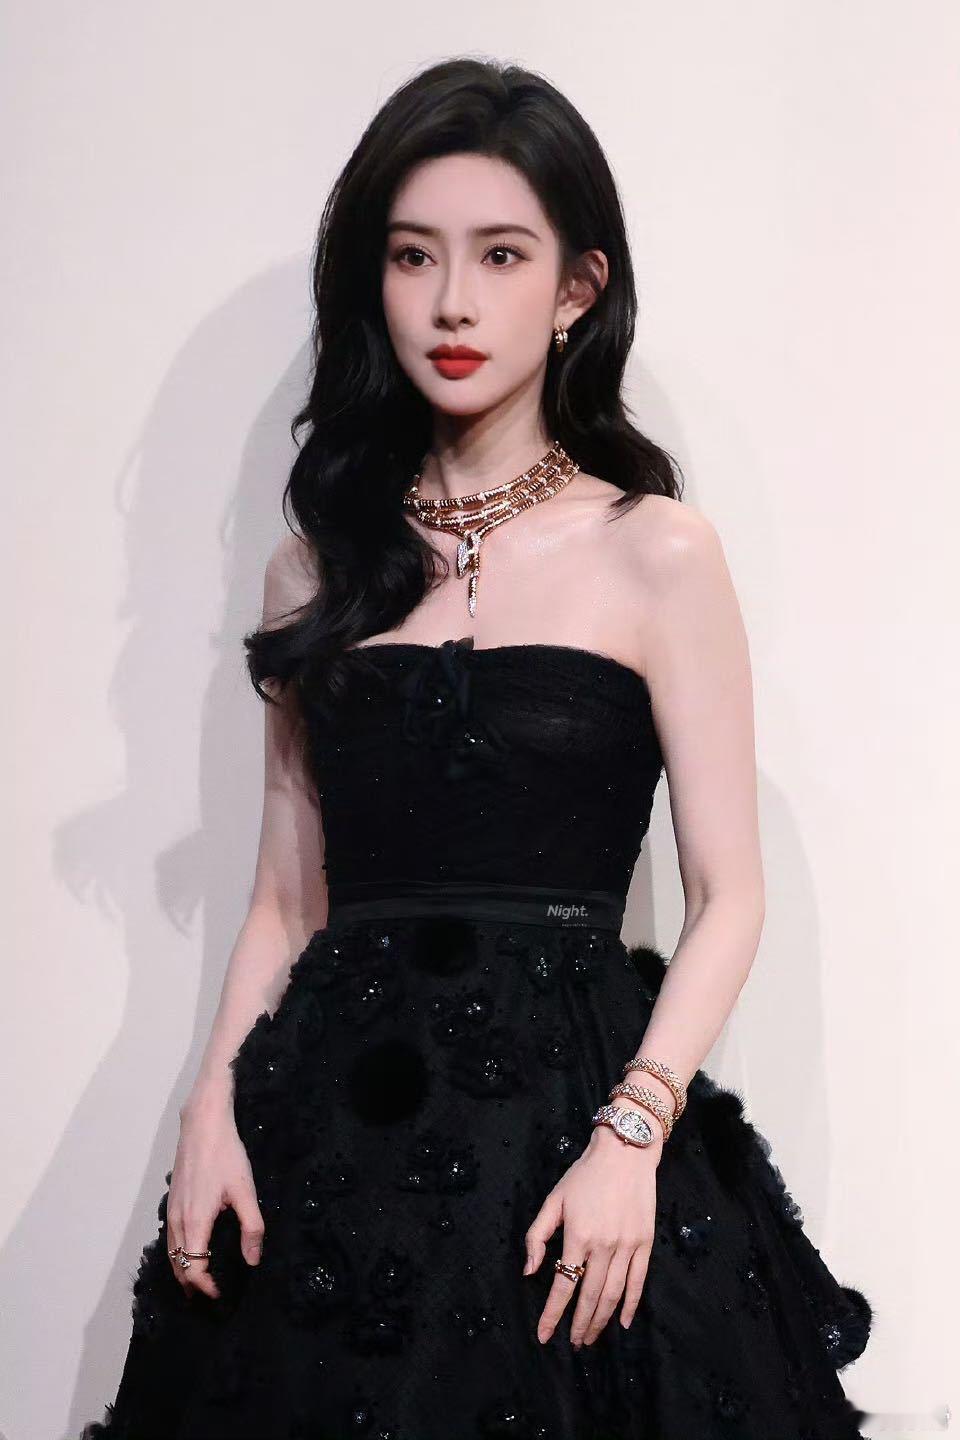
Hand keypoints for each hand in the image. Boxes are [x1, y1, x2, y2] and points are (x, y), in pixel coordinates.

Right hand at [165, 1096, 264, 1298]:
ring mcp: (171, 1211)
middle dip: (192, 1286)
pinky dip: (178, 1254)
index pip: (193, 1270)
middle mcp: (177, 1221)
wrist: (202, 1124)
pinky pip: (170, 1238)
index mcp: (195, 1222)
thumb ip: (251, 1227)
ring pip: (171, 1253)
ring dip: (184, 1271)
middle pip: (177, 1267)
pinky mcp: (172, 1201)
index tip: (222, 1294)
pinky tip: (194, 1251)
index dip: (206, 1287)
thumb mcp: (245, 1191)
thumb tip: (253, 1260)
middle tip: (211, 1296)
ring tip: (202, 1282)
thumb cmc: (225, 1155)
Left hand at [523, 1120, 660, 1345]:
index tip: (544, 1335)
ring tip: (591, 1337)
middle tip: (572, 1342)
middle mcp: (604, 1246)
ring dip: (601, 1320)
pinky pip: (638, 1282)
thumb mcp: (553, 1199)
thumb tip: (529, 1271)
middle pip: (590, 1296)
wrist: (625, 1153)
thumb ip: (537, 1235)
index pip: (563, 1285)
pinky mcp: (644, 1243)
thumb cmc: (585, 1175)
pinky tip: (624, 1322)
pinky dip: (631, 1305)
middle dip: (579, 1324)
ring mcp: (627, 1246)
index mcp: (578, 1235)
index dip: (553, 1314)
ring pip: (614, 1294)